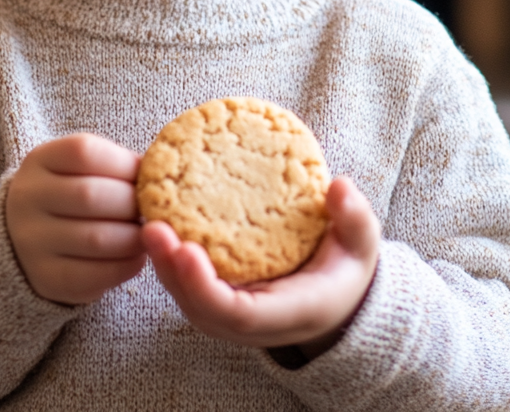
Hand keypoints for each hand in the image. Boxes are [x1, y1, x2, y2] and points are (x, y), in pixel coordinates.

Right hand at [5, 133, 145, 304]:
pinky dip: (126, 265)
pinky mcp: (45, 278)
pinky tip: (136, 256)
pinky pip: (94, 275)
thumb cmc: (72, 193)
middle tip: (152, 209)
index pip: (84, 153)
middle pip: (90, 195)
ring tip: (149, 234)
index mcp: (40, 160)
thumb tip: (160, 174)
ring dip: (134, 237)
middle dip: (132, 203)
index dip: (124, 163)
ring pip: (96, 238)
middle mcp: (27, 199)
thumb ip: (114, 164)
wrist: (30, 236)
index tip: (144, 176)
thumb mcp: (81, 167)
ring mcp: (31, 242)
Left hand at [142, 177, 379, 354]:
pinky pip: (188, 285)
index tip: (186, 250)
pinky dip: (170, 260)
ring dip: (164, 265)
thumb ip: (354, 217)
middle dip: (172, 272)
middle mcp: (256, 322)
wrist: (340, 295)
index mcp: (290, 312)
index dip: (206, 286)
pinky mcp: (222, 296)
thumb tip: (339, 187)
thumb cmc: (346, 266)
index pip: (237, 314)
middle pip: (201, 309)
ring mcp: (235, 314)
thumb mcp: (361, 242)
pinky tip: (157, 222)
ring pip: (188, 300)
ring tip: (148, 223)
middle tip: (153, 229)